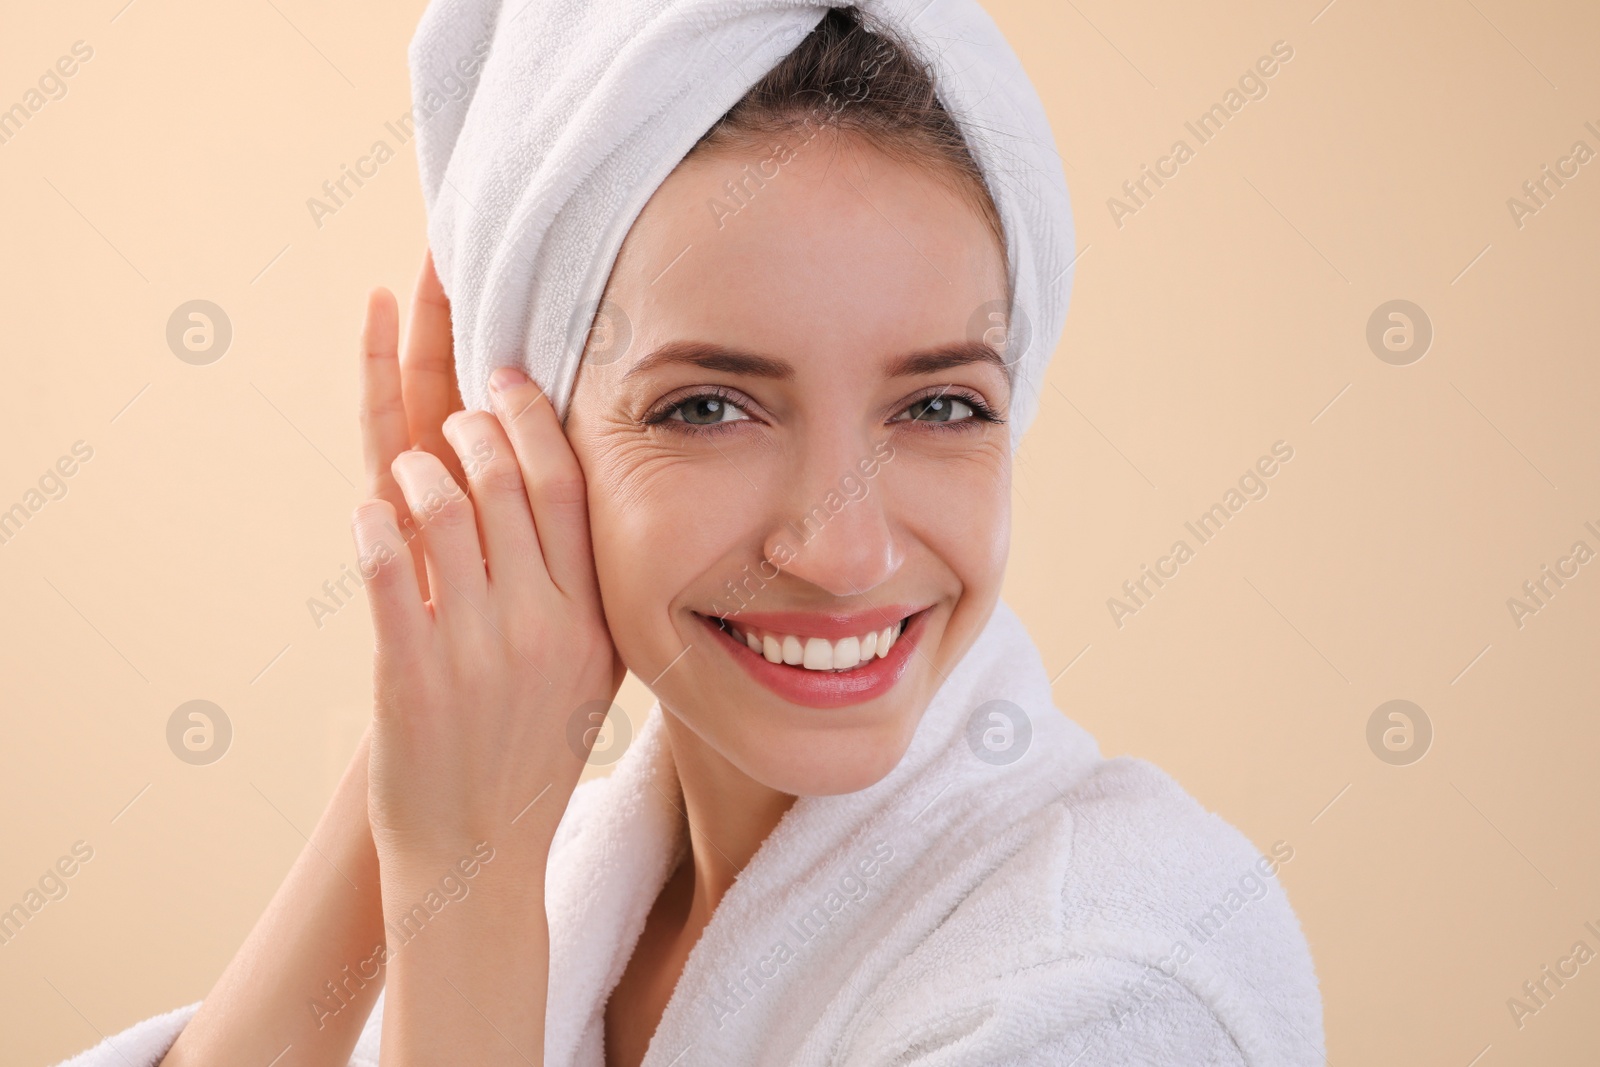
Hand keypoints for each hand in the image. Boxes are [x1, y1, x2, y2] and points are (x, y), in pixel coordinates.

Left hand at [352, 252, 623, 865]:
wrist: (480, 853)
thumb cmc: (532, 754)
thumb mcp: (590, 673)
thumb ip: (589, 590)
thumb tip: (569, 493)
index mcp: (592, 618)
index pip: (566, 488)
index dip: (532, 420)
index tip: (508, 376)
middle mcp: (542, 626)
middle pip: (505, 483)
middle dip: (469, 427)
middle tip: (452, 414)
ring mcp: (475, 650)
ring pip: (442, 511)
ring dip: (415, 471)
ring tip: (406, 471)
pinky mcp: (409, 675)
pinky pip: (385, 570)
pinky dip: (373, 527)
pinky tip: (369, 516)